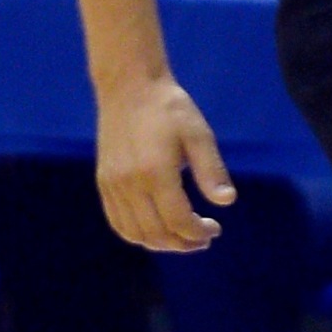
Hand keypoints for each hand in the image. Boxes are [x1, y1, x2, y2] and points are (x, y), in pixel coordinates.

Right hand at [95, 76, 232, 251]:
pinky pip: (118, 222)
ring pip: (135, 233)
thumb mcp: (198, 134)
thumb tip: (227, 202)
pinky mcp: (104, 183)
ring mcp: (113, 185)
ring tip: (182, 237)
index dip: (198, 233)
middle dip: (183, 243)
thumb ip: (211, 170)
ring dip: (161, 243)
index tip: (215, 228)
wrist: (129, 87)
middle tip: (203, 238)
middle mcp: (130, 184)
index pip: (178, 221)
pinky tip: (157, 229)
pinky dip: (138, 235)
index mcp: (155, 172)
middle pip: (156, 233)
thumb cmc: (169, 108)